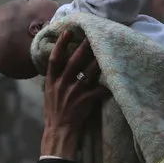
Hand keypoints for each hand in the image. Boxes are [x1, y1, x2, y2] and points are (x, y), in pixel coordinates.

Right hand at [41, 30, 107, 157]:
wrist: (59, 131)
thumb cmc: (54, 112)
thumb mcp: (49, 93)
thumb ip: (55, 78)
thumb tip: (59, 64)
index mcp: (51, 81)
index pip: (55, 59)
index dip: (61, 44)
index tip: (67, 31)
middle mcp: (62, 85)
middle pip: (73, 62)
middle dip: (83, 48)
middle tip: (91, 35)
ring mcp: (73, 93)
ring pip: (88, 73)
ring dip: (97, 61)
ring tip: (106, 50)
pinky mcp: (85, 101)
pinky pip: (99, 90)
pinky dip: (106, 86)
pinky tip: (114, 80)